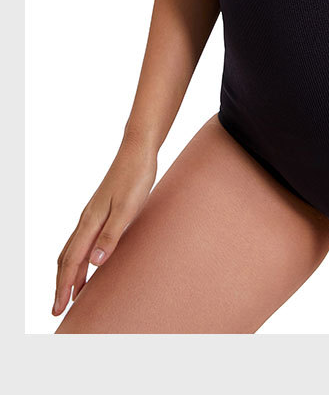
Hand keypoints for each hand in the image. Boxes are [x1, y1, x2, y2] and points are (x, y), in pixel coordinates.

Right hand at [53, 138, 157, 317]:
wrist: (138, 151)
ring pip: (73, 250)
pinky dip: (80, 258)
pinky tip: (90, 263)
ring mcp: (93, 214)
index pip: (71, 262)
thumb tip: (94, 263)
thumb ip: (111, 234)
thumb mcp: (127, 208)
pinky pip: (84, 240)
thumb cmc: (135, 177)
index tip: (58, 308)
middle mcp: (87, 219)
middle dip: (61, 285)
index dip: (64, 287)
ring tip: (71, 294)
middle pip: (67, 259)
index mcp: (90, 221)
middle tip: (58, 309)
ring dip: (70, 273)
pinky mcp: (101, 210)